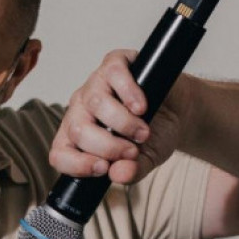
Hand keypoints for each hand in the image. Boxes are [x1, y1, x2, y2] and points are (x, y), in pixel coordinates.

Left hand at [49, 50, 194, 184]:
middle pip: (78, 129)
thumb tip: (119, 174)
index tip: (104, 168)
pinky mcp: (115, 63)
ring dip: (123, 123)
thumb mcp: (146, 160)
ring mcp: (95, 84)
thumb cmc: (154, 135)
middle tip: (133, 151)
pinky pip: (113, 74)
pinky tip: (142, 107)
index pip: (59, 154)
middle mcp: (81, 109)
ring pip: (95, 102)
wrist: (179, 112)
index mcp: (78, 137)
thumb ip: (131, 171)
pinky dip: (129, 93)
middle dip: (108, 147)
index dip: (77, 165)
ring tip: (143, 132)